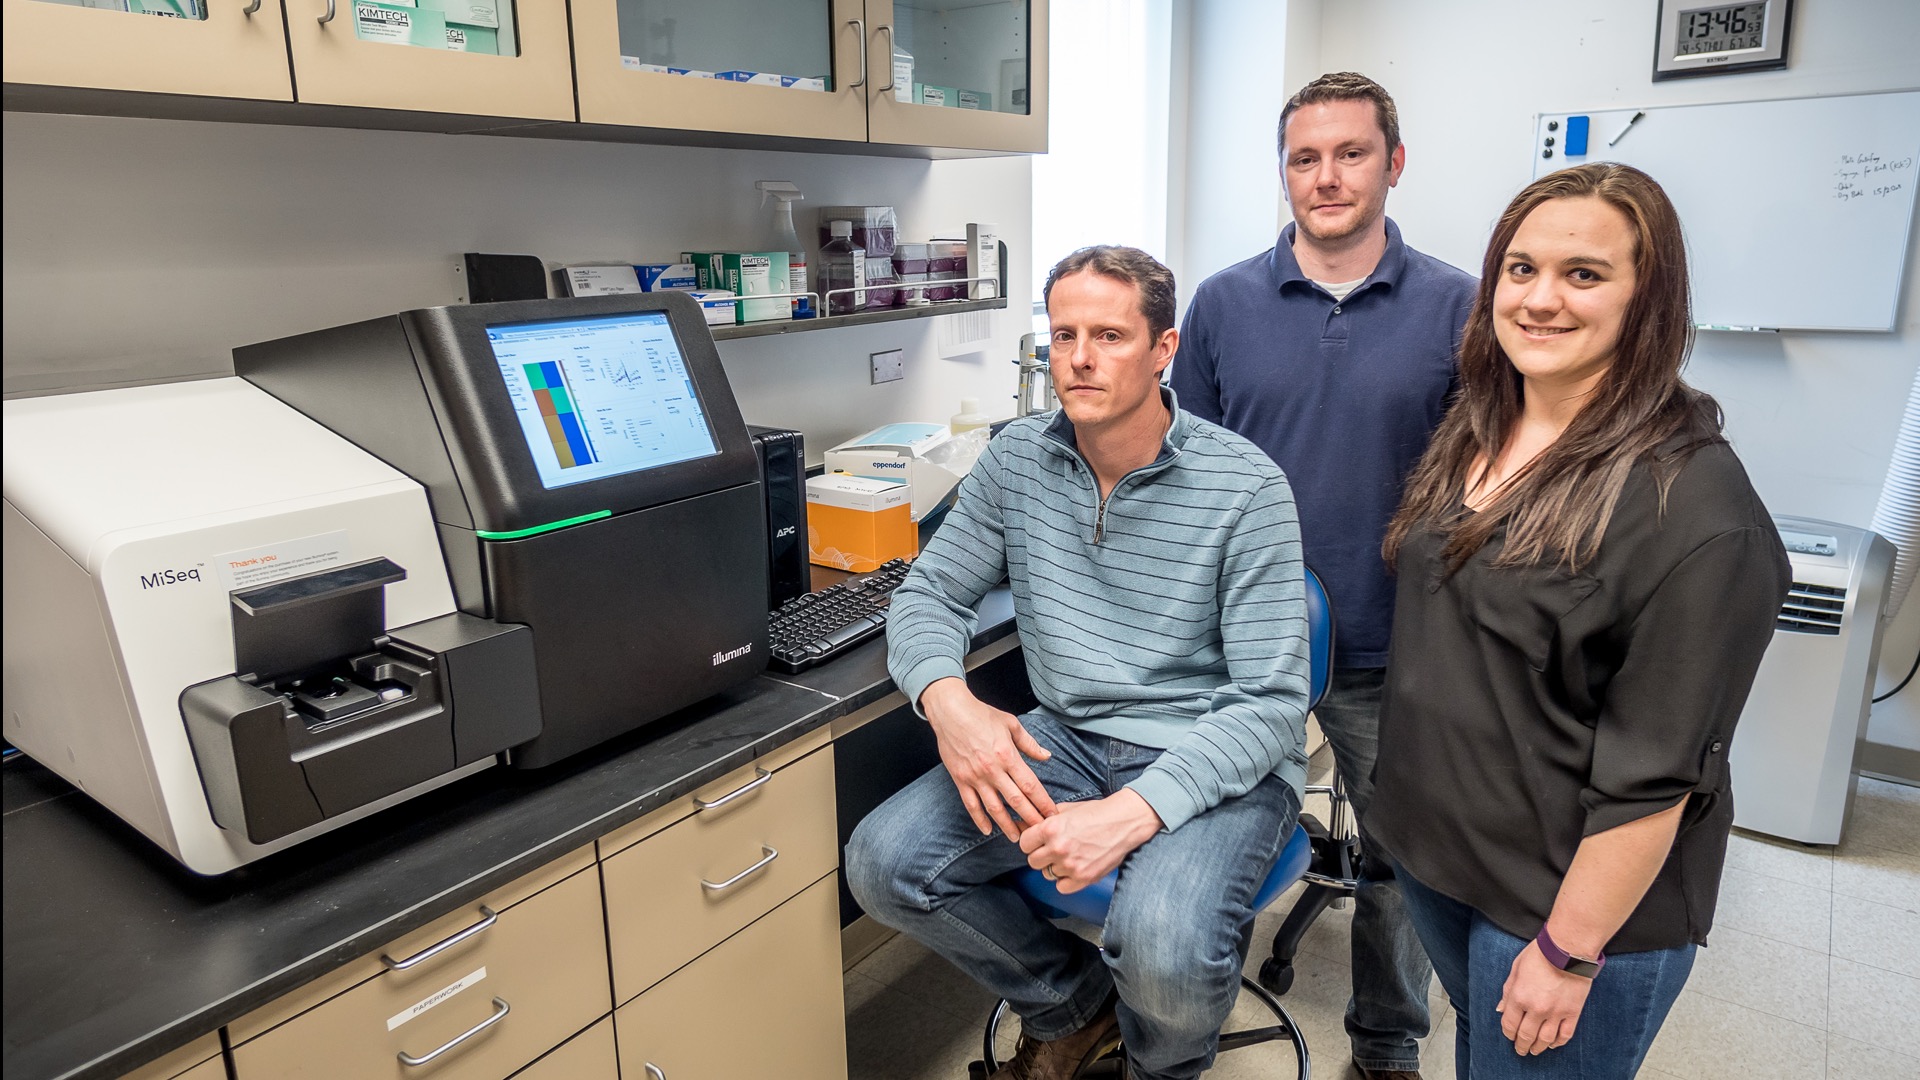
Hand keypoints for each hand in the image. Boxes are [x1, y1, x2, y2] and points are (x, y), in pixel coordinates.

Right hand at [921, 678, 1058, 839]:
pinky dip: (979, 819)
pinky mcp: (960, 779)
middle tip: (1041, 833)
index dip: (1043, 802)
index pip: (1030, 785)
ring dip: (1007, 825)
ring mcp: (975, 776)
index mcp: (1008, 755)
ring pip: (994, 808)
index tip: (1053, 814)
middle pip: (1016, 801)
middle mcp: (993, 769)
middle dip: (1031, 819)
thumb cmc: (981, 714)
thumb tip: (1046, 756)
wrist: (950, 711)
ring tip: (1017, 838)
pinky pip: (971, 804)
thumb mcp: (1011, 724)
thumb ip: (1029, 743)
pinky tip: (987, 830)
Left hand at [1018, 789, 1162, 893]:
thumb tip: (1020, 825)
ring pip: (1048, 874)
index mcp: (1050, 828)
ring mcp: (1070, 865)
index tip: (1039, 842)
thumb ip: (1044, 819)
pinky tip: (1075, 868)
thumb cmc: (1095, 813)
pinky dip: (1066, 880)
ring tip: (1071, 856)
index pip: (1024, 844)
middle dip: (1042, 856)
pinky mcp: (1083, 878)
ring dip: (1056, 867)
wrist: (1124, 822)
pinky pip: (1061, 887)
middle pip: (1033, 861)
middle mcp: (1058, 848)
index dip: (1031, 843)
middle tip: (1054, 850)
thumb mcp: (1066, 809)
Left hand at [1497, 940, 1592, 1054]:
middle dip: (1521, 1045)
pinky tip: (1552, 1044)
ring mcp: (1556, 1012)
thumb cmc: (1540, 954)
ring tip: (1534, 1051)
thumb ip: (1508, 991)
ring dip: (1538, 1048)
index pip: (1509, 1024)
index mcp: (1519, 996)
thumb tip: (1501, 1009)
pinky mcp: (1573, 1012)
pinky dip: (1558, 1043)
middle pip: (1526, 1035)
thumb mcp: (1516, 968)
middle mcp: (1536, 1008)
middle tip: (1521, 1050)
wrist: (1569, 949)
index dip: (1508, 1033)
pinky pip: (1565, 1034)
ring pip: (1545, 1039)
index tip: (1509, 1036)